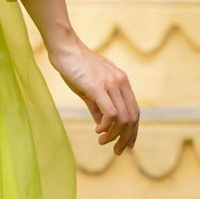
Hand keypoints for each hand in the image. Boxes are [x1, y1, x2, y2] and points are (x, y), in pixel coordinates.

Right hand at [47, 30, 139, 153]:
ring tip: (103, 141)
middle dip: (126, 138)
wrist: (64, 48)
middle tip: (116, 151)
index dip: (133, 131)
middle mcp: (121, 82)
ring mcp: (111, 84)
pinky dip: (107, 127)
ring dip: (115, 135)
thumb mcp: (90, 88)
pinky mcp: (98, 87)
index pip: (135, 111)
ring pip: (123, 118)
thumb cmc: (74, 66)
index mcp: (122, 81)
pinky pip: (111, 113)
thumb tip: (102, 126)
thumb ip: (98, 107)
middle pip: (133, 117)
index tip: (127, 145)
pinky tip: (98, 131)